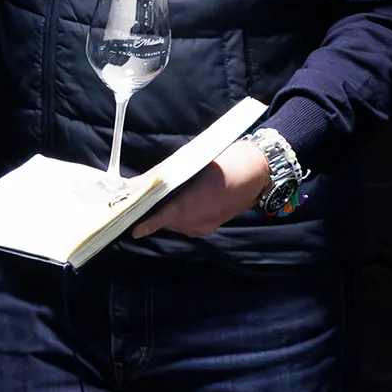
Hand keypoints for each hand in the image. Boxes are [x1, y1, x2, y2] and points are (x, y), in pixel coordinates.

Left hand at [129, 138, 271, 239]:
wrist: (257, 172)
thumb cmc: (225, 162)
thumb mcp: (192, 164)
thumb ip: (162, 177)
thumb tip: (136, 185)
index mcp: (194, 204)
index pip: (164, 218)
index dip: (148, 223)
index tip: (134, 229)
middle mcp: (198, 222)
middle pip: (168, 220)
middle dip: (155, 212)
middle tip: (141, 200)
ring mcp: (205, 226)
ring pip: (177, 222)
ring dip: (167, 212)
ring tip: (161, 197)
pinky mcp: (210, 226)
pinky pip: (188, 222)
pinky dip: (180, 213)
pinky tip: (180, 200)